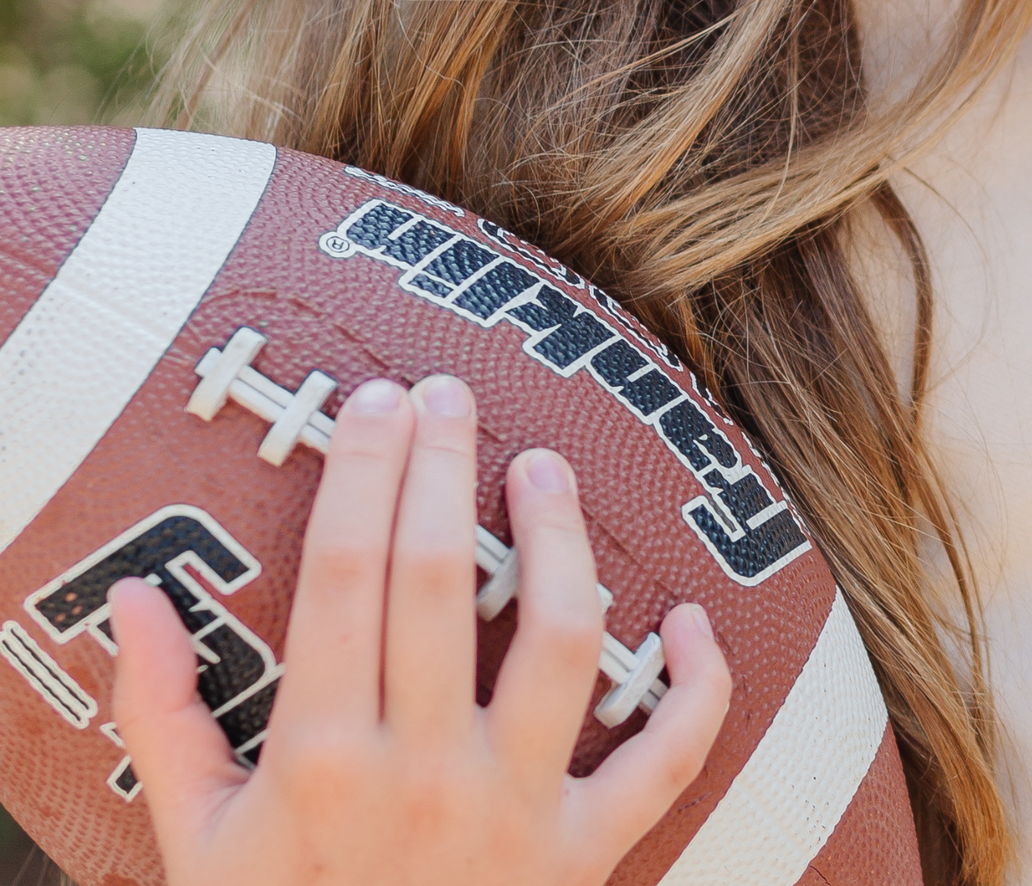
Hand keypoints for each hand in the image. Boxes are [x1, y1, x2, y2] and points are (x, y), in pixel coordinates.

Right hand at [109, 373, 732, 885]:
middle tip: (449, 393)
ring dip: (561, 539)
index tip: (374, 402)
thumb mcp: (195, 846)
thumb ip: (164, 715)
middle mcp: (424, 773)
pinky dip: (698, 690)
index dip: (363, 472)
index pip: (345, 573)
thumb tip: (131, 597)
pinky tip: (692, 620)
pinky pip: (665, 762)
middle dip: (445, 466)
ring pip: (564, 638)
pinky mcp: (584, 855)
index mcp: (322, 760)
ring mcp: (515, 812)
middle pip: (444, 579)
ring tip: (546, 467)